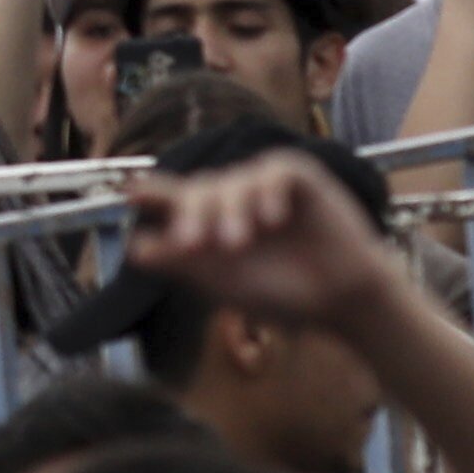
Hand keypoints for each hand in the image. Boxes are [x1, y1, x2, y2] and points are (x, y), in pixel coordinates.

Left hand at [118, 141, 406, 335]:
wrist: (341, 301)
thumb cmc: (281, 293)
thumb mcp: (224, 282)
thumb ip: (182, 263)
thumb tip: (134, 249)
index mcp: (209, 221)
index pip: (175, 198)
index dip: (153, 193)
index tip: (132, 192)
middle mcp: (233, 197)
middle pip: (200, 190)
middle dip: (192, 216)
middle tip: (191, 243)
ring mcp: (265, 184)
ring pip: (234, 182)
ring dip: (231, 211)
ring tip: (237, 244)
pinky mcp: (299, 177)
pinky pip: (275, 171)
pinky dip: (267, 192)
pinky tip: (271, 219)